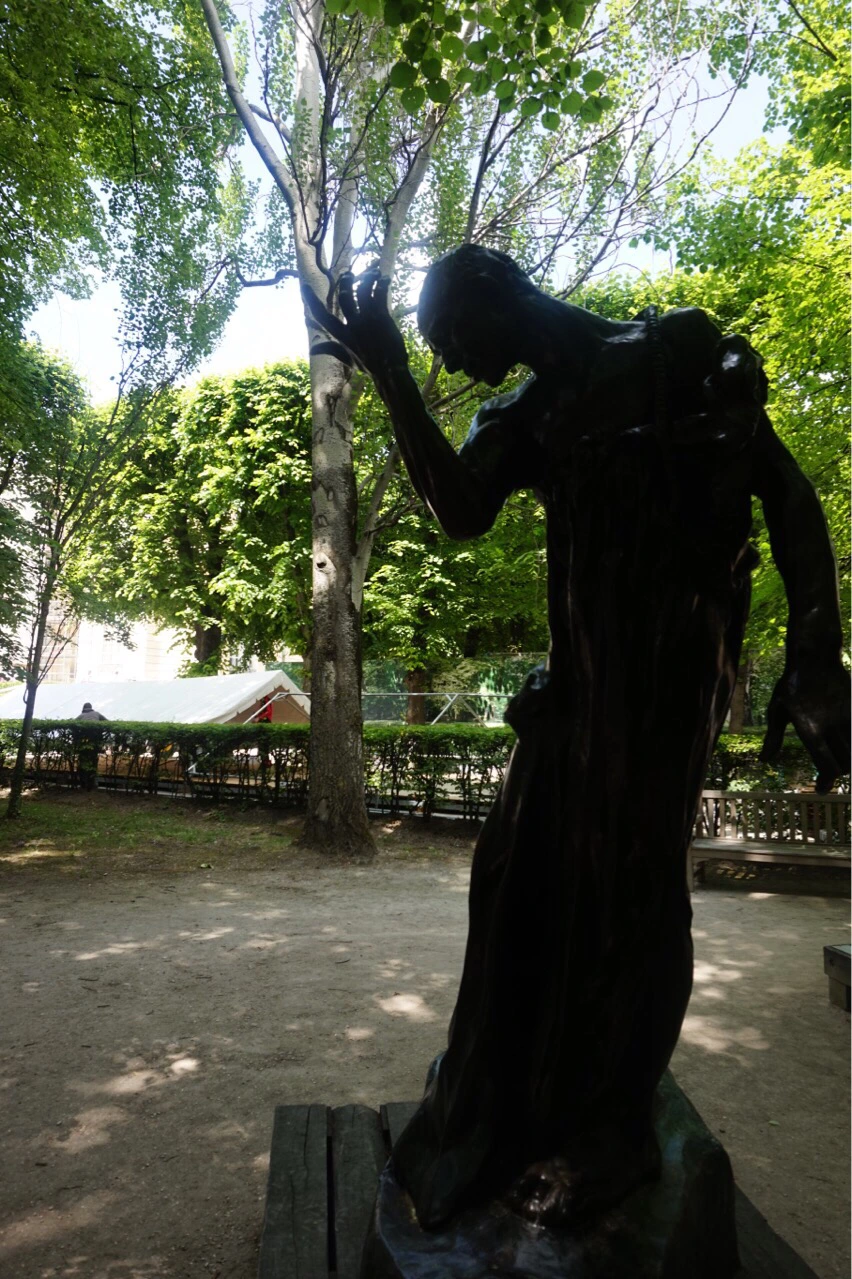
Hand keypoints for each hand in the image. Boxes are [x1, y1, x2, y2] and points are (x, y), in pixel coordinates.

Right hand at [301, 267, 408, 377]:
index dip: (312, 301)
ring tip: (372, 273)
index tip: (305, 287)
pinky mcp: (382, 317)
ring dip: (367, 279)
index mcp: (343, 335)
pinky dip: (382, 284)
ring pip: (363, 291)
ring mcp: (368, 320)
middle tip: (348, 273)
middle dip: (345, 282)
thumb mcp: (348, 359)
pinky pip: (379, 294)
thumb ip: (332, 349)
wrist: (390, 372)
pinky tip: (385, 278)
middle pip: (344, 296)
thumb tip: (312, 349)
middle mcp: (353, 325)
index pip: (322, 317)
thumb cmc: (370, 366)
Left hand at [761, 660, 850, 791]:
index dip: (826, 782)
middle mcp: (832, 726)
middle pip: (846, 764)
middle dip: (838, 774)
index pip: (827, 765)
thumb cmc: (790, 685)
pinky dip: (851, 746)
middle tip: (827, 774)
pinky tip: (843, 746)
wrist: (815, 657)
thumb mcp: (776, 709)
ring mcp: (847, 717)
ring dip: (848, 762)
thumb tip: (764, 760)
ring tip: (836, 761)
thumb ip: (773, 737)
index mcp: (810, 729)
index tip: (821, 789)